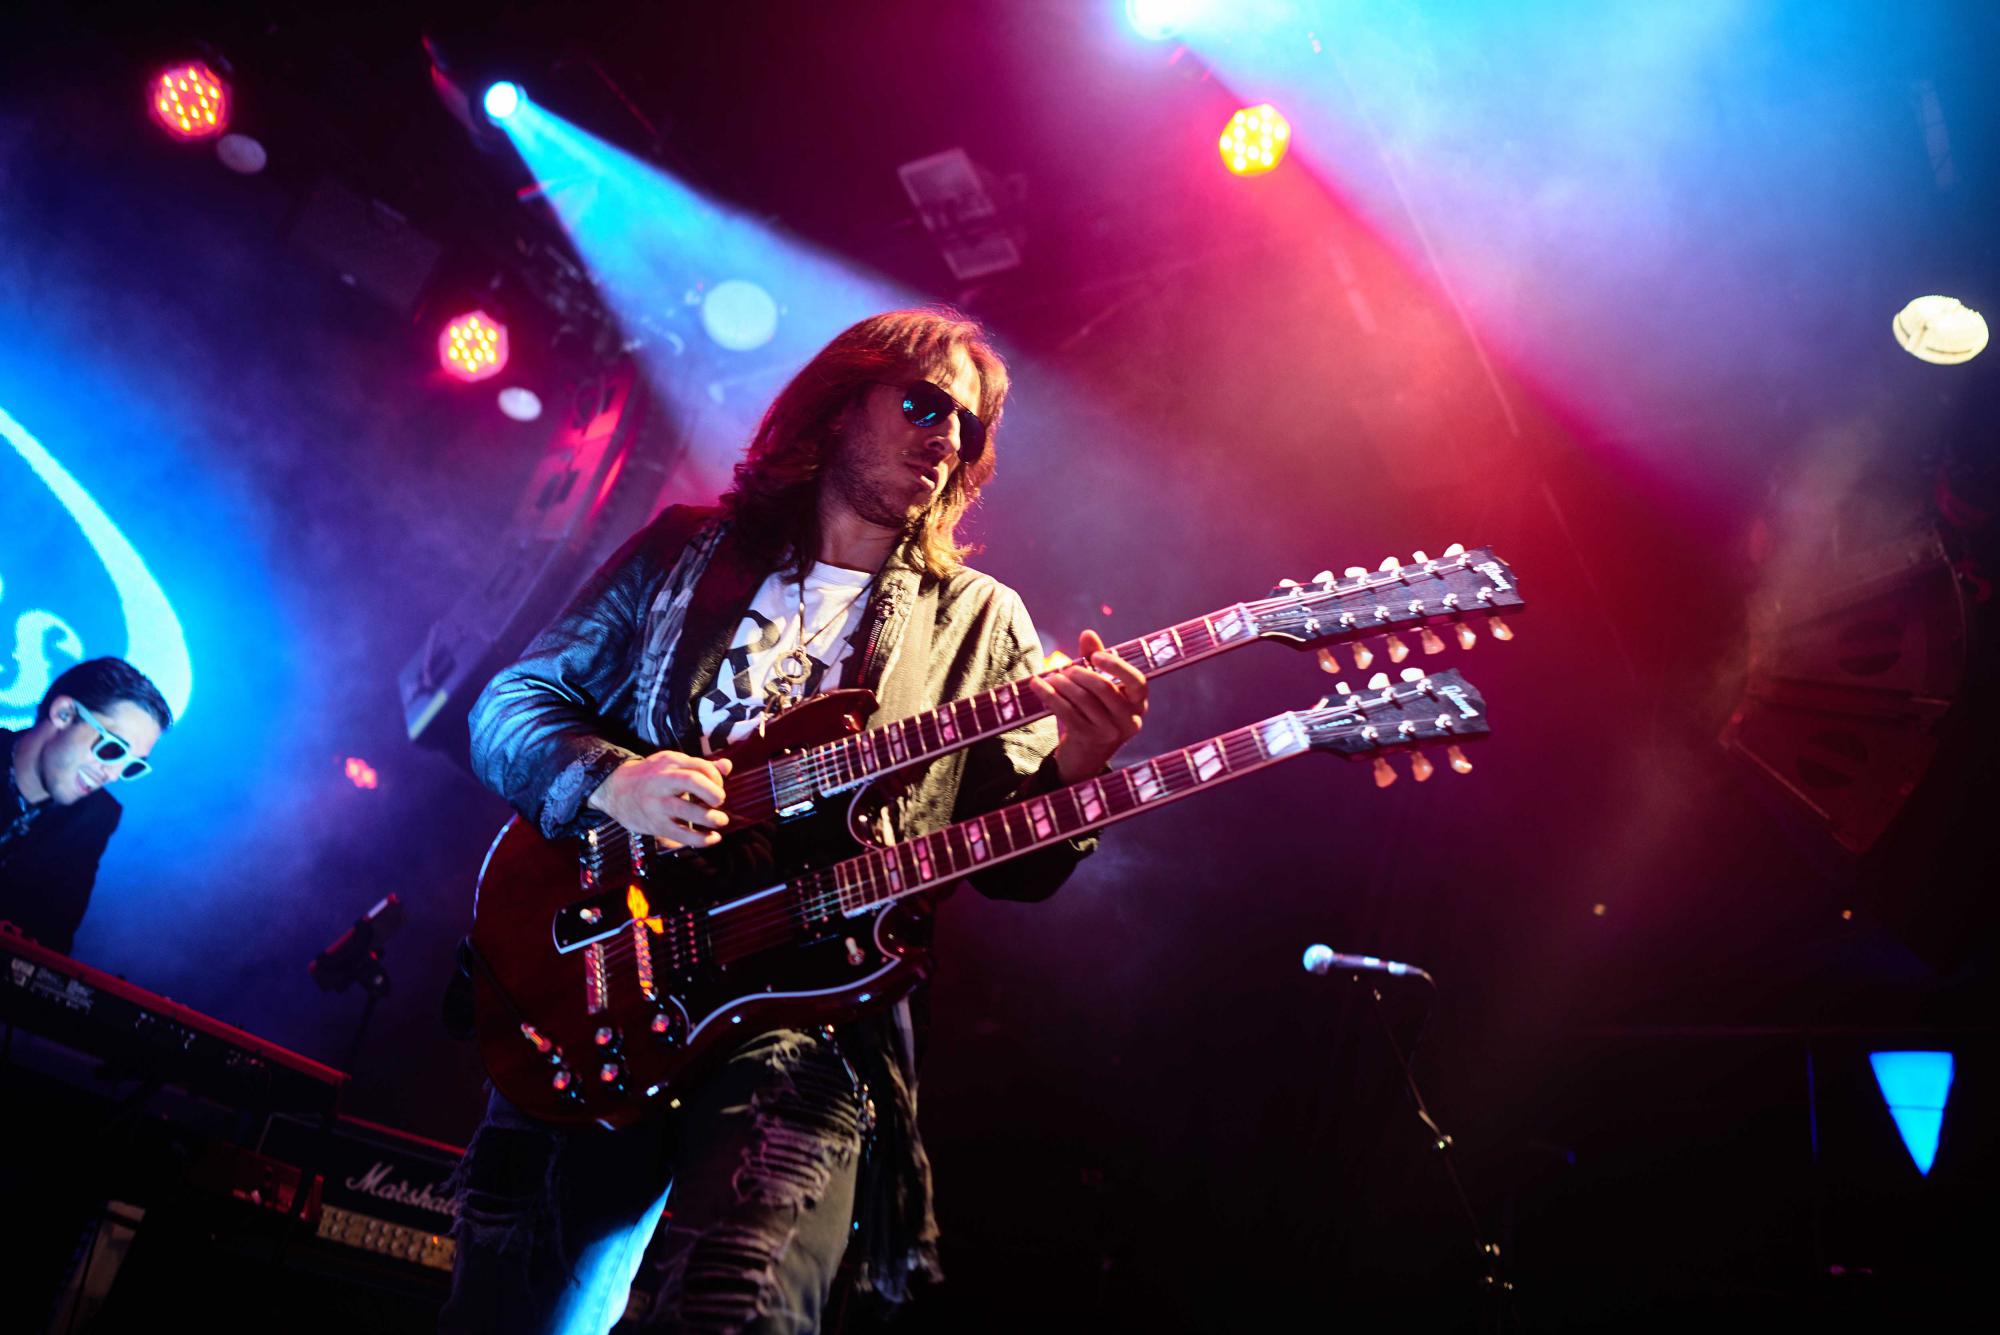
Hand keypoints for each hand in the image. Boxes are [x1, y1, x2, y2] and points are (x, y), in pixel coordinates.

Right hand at [588, 751, 732, 847]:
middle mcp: (662, 781)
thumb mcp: (672, 764)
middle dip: (713, 793)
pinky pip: (680, 834)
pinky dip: (700, 839)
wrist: (615, 789)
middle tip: (719, 801)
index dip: (716, 778)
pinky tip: (712, 838)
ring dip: (710, 818)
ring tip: (721, 821)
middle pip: (692, 781)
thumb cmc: (651, 776)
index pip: (700, 767)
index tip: (719, 786)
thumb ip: (701, 766)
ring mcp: (657, 804)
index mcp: (669, 762)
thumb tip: (727, 767)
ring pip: (686, 810)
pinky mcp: (655, 824)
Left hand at [1026, 629, 1147, 785]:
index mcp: (1138, 704)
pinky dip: (1049, 695)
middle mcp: (1130, 720)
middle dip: (1080, 673)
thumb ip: (1096, 661)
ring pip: (1082, 699)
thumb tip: (1088, 633)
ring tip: (1051, 677)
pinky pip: (1066, 711)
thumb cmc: (1094, 715)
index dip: (1117, 666)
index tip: (1095, 656)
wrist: (1083, 758)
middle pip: (1104, 688)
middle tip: (1065, 670)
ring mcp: (1110, 732)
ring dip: (1062, 683)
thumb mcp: (1099, 689)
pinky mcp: (1088, 740)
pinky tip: (1037, 685)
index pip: (1138, 683)